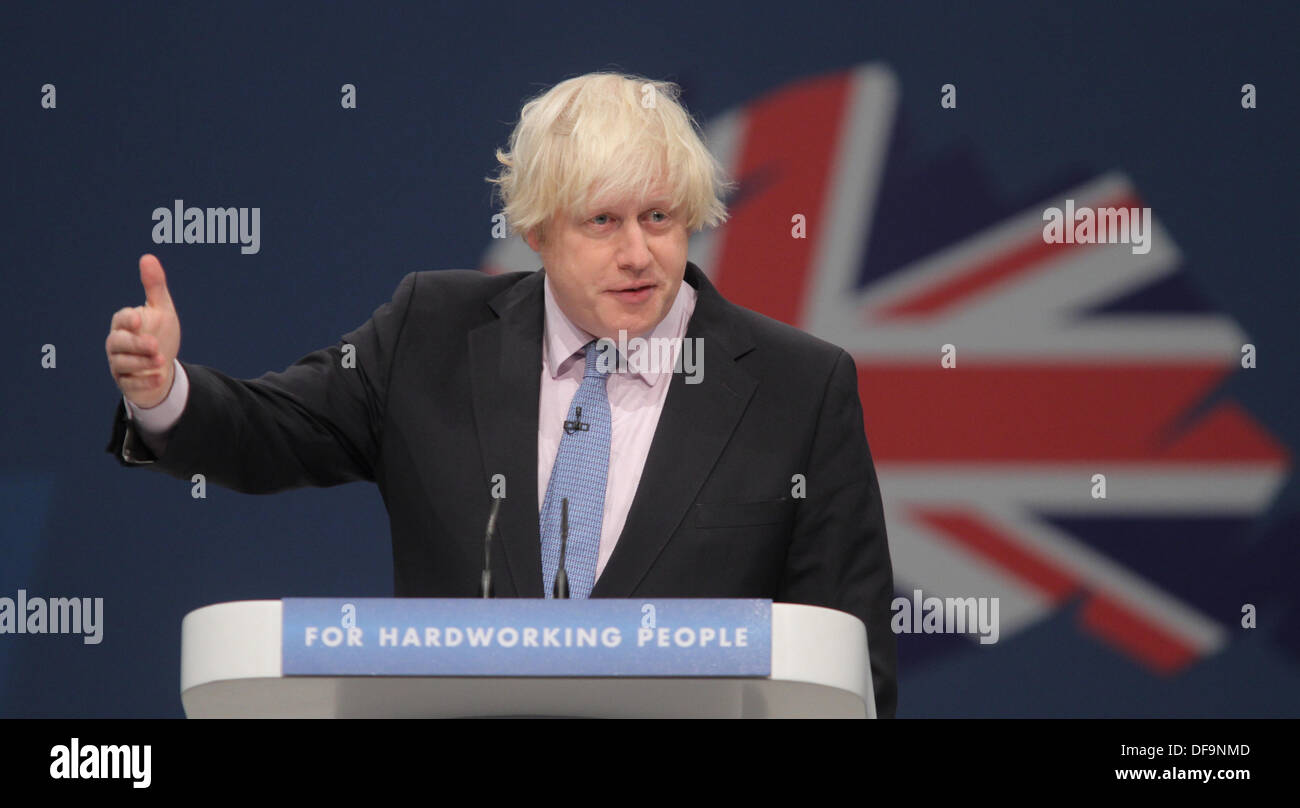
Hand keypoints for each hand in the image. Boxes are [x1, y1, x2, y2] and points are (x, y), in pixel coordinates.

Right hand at [106, 254, 181, 408]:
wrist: (163, 367)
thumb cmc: (159, 333)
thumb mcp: (162, 310)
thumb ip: (154, 286)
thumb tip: (148, 257)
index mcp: (124, 324)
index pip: (121, 319)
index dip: (128, 319)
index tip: (140, 319)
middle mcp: (118, 343)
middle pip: (119, 343)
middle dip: (136, 344)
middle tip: (154, 344)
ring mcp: (120, 364)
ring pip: (124, 364)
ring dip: (142, 363)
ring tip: (161, 359)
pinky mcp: (127, 383)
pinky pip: (132, 384)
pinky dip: (146, 382)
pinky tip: (160, 377)